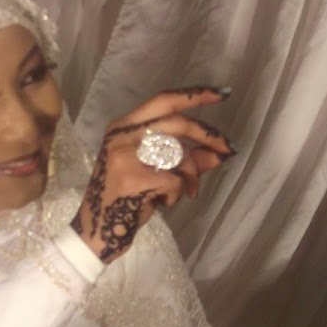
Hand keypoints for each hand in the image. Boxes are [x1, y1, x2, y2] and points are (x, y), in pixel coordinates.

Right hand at [70, 87, 234, 262]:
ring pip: (177, 152)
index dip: (194, 95)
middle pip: (176, 122)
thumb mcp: (158, 172)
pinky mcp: (132, 178)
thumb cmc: (129, 200)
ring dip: (190, 174)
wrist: (98, 233)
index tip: (223, 94)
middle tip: (228, 149)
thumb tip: (223, 151)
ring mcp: (124, 155)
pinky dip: (176, 193)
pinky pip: (174, 179)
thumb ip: (189, 158)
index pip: (163, 100)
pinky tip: (162, 202)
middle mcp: (120, 135)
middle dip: (208, 135)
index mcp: (123, 126)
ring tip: (186, 190)